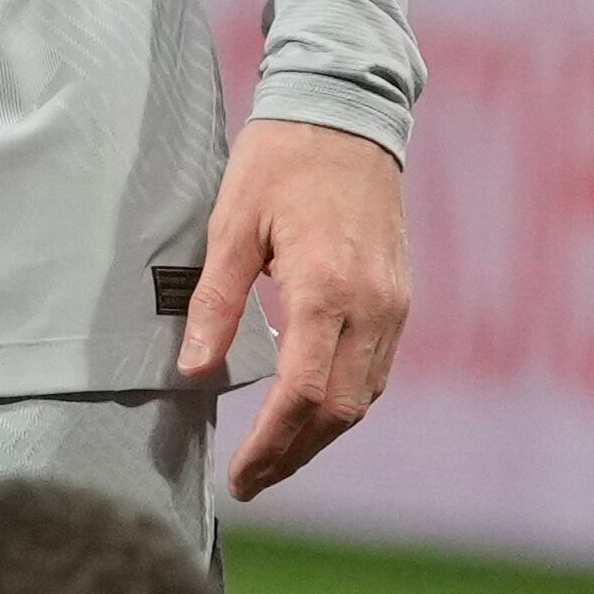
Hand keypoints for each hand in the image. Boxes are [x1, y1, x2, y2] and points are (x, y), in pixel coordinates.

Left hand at [179, 122, 408, 506]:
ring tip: (274, 459)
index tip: (239, 476)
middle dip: (293, 454)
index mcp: (326, 287)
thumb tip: (193, 370)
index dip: (270, 444)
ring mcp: (393, 305)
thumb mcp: (232, 221)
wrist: (348, 112)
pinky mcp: (399, 299)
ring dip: (320, 437)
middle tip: (249, 481)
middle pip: (339, 411)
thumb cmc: (281, 160)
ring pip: (363, 398)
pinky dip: (343, 403)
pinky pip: (376, 371)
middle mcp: (371, 305)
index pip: (302, 393)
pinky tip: (310, 413)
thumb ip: (216, 300)